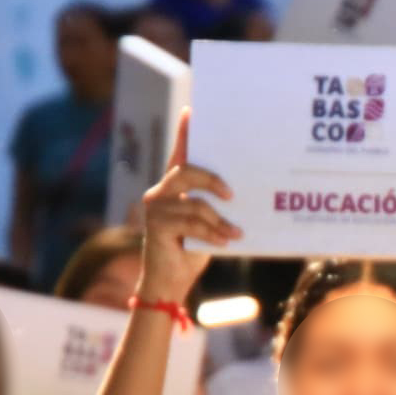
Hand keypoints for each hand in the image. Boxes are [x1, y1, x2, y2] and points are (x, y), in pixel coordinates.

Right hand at [138, 109, 240, 301]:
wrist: (171, 283)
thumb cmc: (192, 251)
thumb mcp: (209, 224)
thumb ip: (216, 206)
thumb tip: (240, 192)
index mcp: (173, 188)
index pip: (180, 156)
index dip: (184, 134)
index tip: (192, 111)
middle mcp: (160, 193)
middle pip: (187, 172)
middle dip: (212, 180)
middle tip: (232, 194)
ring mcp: (155, 208)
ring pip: (194, 203)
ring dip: (218, 220)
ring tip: (234, 233)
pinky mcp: (155, 226)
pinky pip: (191, 223)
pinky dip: (212, 233)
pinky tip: (225, 242)